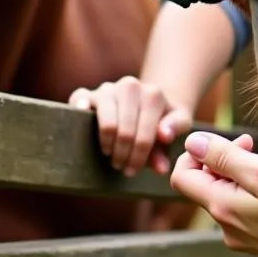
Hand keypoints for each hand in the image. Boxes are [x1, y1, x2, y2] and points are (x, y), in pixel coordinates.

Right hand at [68, 76, 192, 175]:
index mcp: (153, 94)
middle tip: (122, 167)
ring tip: (110, 154)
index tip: (134, 170)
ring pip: (106, 121)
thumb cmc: (162, 120)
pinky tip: (83, 119)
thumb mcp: (178, 124)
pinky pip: (79, 98)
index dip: (138, 158)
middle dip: (123, 155)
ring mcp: (108, 88)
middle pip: (125, 131)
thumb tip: (165, 136)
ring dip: (107, 145)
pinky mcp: (88, 93)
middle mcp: (130, 86)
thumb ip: (175, 130)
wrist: (148, 103)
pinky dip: (79, 108)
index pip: (144, 135)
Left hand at [171, 132, 257, 256]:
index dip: (199, 152)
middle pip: (209, 184)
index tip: (234, 141)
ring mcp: (249, 238)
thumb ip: (225, 158)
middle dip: (229, 159)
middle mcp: (229, 228)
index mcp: (222, 208)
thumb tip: (191, 143)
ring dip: (250, 175)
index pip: (182, 178)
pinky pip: (254, 210)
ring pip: (234, 195)